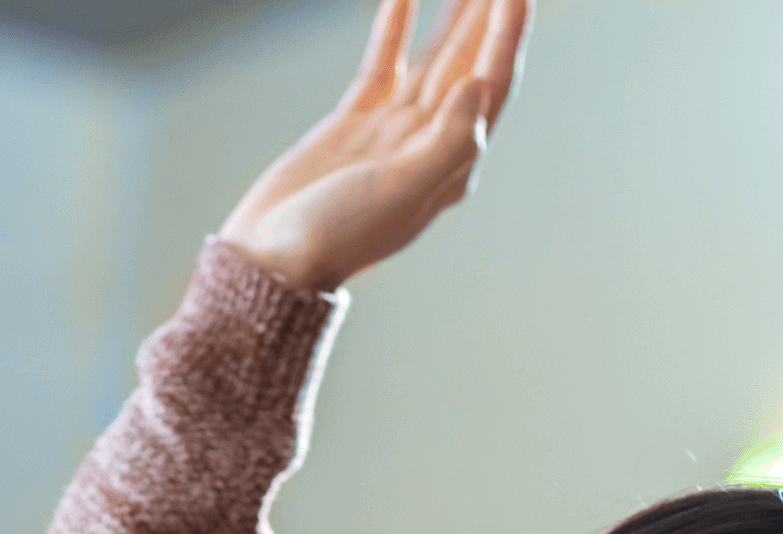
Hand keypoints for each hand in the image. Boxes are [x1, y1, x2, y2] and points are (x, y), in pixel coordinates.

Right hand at [219, 0, 531, 291]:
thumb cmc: (338, 236)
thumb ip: (447, 144)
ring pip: (433, 61)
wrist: (275, 259)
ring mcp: (391, 133)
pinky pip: (383, 66)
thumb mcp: (400, 193)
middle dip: (487, 17)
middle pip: (468, 67)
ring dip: (453, 17)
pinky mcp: (353, 124)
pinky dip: (394, 29)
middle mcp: (429, 147)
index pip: (490, 87)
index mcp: (450, 166)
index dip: (507, 35)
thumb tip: (477, 86)